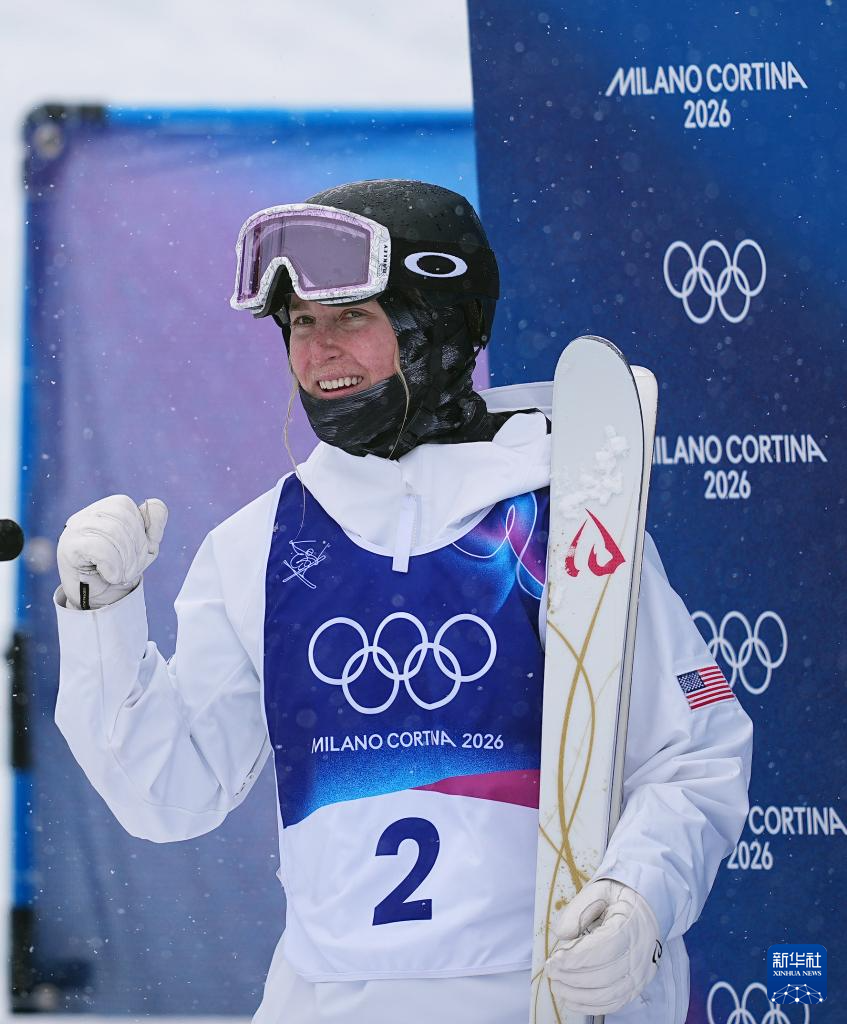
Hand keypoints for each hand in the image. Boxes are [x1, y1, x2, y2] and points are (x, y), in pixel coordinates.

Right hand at [57, 495, 167, 609]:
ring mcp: (75, 530)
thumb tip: (154, 504)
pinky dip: (112, 564)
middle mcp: (87, 515)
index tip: (138, 553)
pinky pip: (98, 547)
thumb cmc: (121, 568)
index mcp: (105, 509)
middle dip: (135, 546)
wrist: (100, 600)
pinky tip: (111, 575)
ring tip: (122, 574)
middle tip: (131, 568)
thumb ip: (154, 524)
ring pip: (111, 530)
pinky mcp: (69, 548)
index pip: (126, 504)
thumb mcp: (146, 546)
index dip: (140, 530)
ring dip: (125, 559)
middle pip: (121, 516)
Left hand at [545, 877, 662, 1015]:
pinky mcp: (636, 985)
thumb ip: (578, 910)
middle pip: (605, 975)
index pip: (604, 948)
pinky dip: (591, 1006)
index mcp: (630, 926)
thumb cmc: (618, 899)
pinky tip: (571, 1000)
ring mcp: (640, 973)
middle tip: (551, 971)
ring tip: (557, 985)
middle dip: (573, 977)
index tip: (555, 959)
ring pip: (608, 994)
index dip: (576, 958)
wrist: (645, 908)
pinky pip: (614, 1003)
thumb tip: (561, 934)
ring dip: (578, 994)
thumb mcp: (598, 892)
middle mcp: (639, 954)